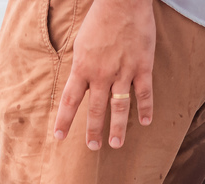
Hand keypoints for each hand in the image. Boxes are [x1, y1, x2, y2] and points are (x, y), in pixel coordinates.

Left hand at [53, 0, 154, 149]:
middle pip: (96, 110)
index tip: (59, 136)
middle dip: (93, 130)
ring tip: (116, 143)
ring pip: (119, 107)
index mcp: (83, 68)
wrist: (122, 2)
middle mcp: (101, 75)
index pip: (70, 100)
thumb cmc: (99, 19)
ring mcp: (123, 73)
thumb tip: (79, 81)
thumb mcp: (82, 42)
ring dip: (118, 128)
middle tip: (93, 147)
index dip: (64, 120)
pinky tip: (145, 122)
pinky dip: (145, 109)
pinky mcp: (142, 67)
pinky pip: (144, 93)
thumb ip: (81, 65)